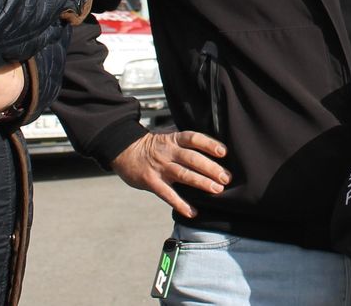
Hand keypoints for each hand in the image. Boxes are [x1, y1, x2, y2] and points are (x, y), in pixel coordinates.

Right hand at [109, 130, 229, 218]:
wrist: (124, 151)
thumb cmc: (153, 146)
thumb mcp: (168, 137)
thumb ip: (185, 143)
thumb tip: (211, 148)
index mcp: (174, 139)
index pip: (194, 138)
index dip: (209, 144)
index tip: (223, 152)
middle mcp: (168, 152)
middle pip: (192, 158)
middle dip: (211, 168)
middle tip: (226, 178)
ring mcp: (160, 167)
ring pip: (183, 174)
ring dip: (201, 183)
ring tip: (216, 190)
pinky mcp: (151, 181)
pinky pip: (167, 194)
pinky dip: (180, 204)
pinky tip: (192, 212)